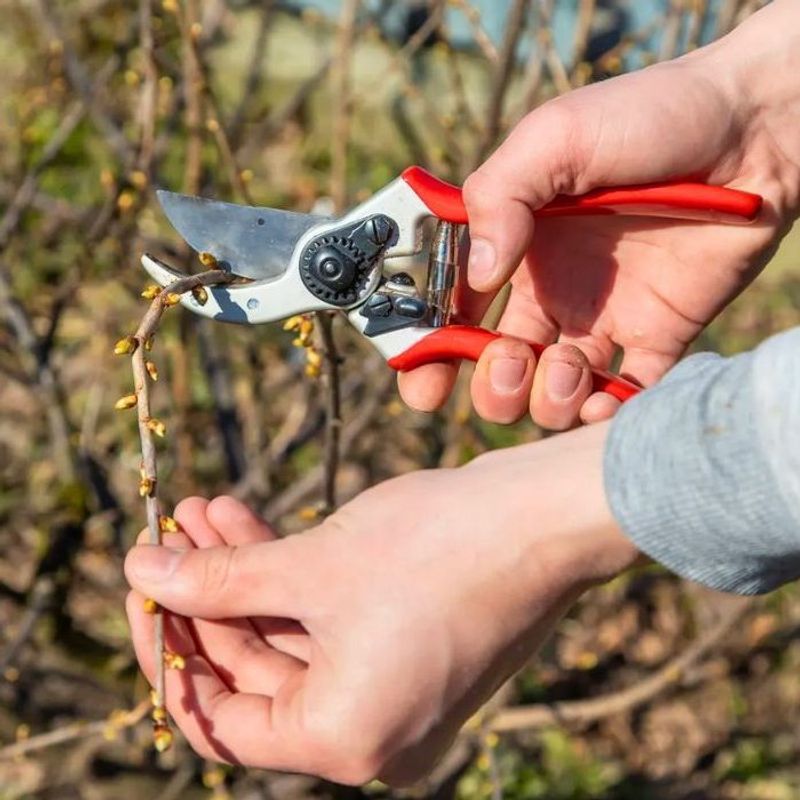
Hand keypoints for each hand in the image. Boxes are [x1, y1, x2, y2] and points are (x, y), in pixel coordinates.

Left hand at [125, 422, 637, 784]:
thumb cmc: (440, 548)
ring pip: (291, 635)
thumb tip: (139, 574)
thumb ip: (217, 578)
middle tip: (170, 534)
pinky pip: (329, 618)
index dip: (167, 651)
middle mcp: (372, 731)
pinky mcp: (411, 643)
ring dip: (245, 573)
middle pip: (254, 671)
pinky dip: (289, 573)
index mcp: (345, 740)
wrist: (545, 516)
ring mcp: (396, 687)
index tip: (140, 590)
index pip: (220, 718)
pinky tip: (247, 520)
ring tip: (204, 511)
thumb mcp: (311, 565)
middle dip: (206, 595)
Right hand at [399, 0, 799, 429]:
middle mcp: (553, 290)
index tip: (420, 378)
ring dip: (545, 398)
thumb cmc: (648, 116)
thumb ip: (501, 198)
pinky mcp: (658, 334)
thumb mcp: (555, 138)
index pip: (456, 311)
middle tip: (508, 365)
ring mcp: (603, 317)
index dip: (431, 350)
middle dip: (491, 385)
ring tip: (568, 366)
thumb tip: (479, 274)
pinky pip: (621, 395)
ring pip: (552, 392)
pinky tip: (603, 392)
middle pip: (500, 367)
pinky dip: (604, 411)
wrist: (754, 129)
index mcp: (516, 248)